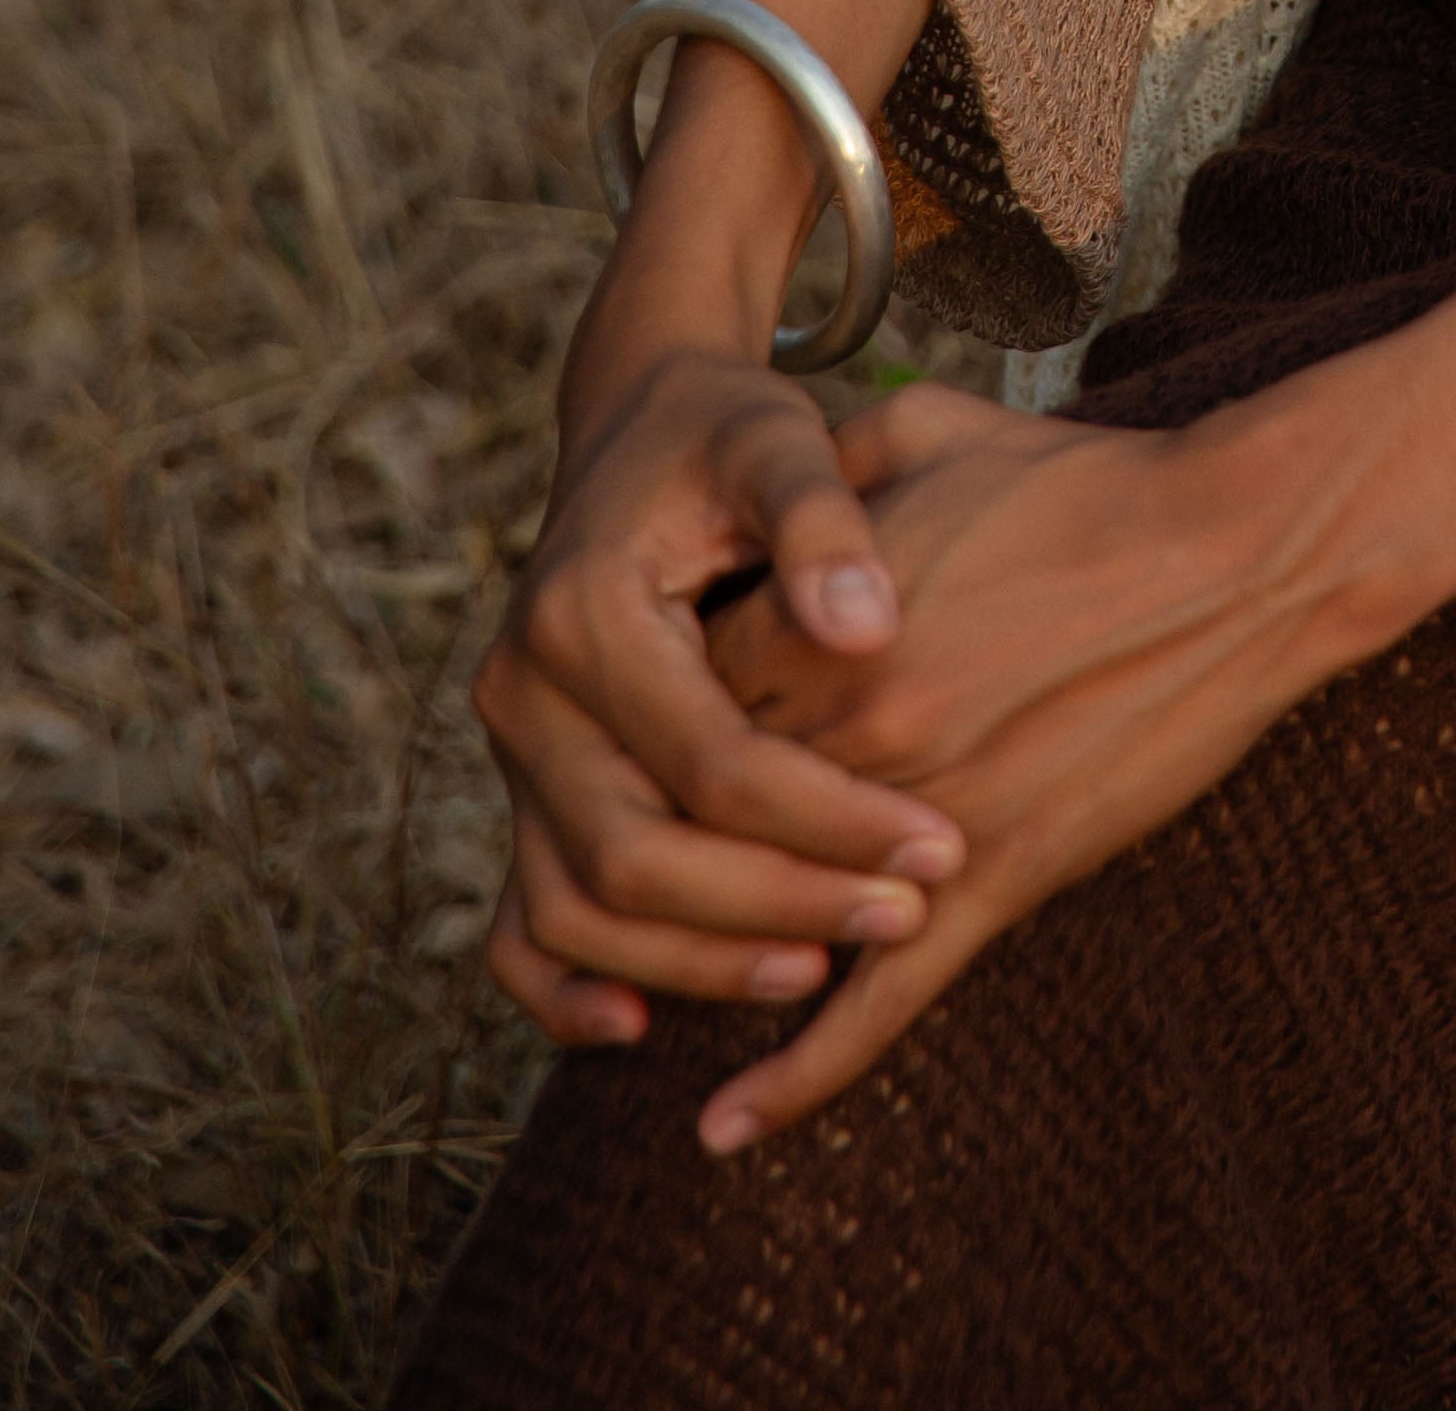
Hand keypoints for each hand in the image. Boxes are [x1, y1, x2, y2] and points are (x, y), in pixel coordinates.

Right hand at [473, 339, 970, 1050]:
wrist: (640, 424)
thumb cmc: (726, 435)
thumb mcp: (778, 441)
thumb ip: (823, 522)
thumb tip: (872, 628)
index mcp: (584, 610)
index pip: (714, 761)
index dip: (830, 817)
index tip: (942, 846)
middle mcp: (523, 693)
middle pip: (639, 855)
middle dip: (779, 903)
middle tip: (904, 917)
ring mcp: (513, 753)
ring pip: (579, 908)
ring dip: (696, 962)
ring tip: (820, 975)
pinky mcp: (523, 791)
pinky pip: (521, 922)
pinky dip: (567, 989)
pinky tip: (644, 1031)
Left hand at [686, 386, 1340, 1143]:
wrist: (1235, 551)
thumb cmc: (1087, 482)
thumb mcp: (932, 431)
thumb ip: (825, 465)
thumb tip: (762, 492)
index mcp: (821, 624)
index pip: (671, 710)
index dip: (658, 725)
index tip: (663, 727)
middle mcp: (852, 730)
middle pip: (703, 822)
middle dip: (672, 843)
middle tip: (660, 848)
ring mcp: (922, 820)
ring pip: (771, 916)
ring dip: (713, 952)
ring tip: (651, 989)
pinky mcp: (999, 880)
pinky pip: (879, 1004)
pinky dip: (798, 1075)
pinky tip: (725, 1129)